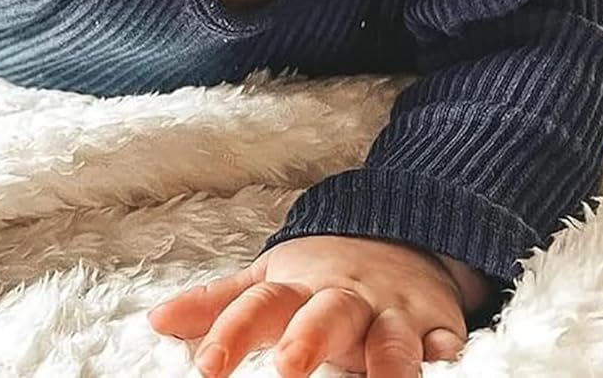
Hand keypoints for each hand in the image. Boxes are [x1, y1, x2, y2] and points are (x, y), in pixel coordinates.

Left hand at [149, 235, 474, 376]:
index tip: (206, 368)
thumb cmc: (321, 277)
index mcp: (298, 288)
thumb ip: (219, 306)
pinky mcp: (437, 323)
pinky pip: (446, 337)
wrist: (398, 237)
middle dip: (309, 339)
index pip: (260, 308)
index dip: (233, 335)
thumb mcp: (270, 283)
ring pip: (391, 336)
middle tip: (289, 369)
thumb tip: (156, 321)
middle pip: (325, 314)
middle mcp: (345, 297)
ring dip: (385, 362)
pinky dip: (446, 349)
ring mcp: (393, 310)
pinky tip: (444, 360)